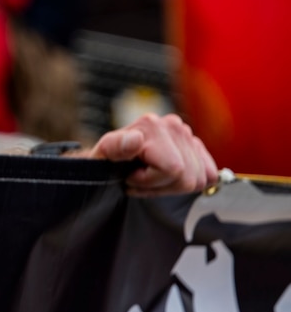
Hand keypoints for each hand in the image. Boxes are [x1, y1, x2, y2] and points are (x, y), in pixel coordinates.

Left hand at [90, 113, 217, 195]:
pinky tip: (166, 177)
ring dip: (172, 186)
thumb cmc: (106, 160)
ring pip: (199, 179)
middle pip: (188, 177)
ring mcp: (186, 134)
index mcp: (151, 125)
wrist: (111, 159)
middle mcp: (172, 125)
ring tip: (149, 178)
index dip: (150, 181)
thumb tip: (136, 139)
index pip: (173, 169)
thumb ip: (115, 146)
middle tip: (139, 179)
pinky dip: (189, 182)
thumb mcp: (102, 155)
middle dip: (161, 186)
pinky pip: (209, 175)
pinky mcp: (196, 146)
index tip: (130, 177)